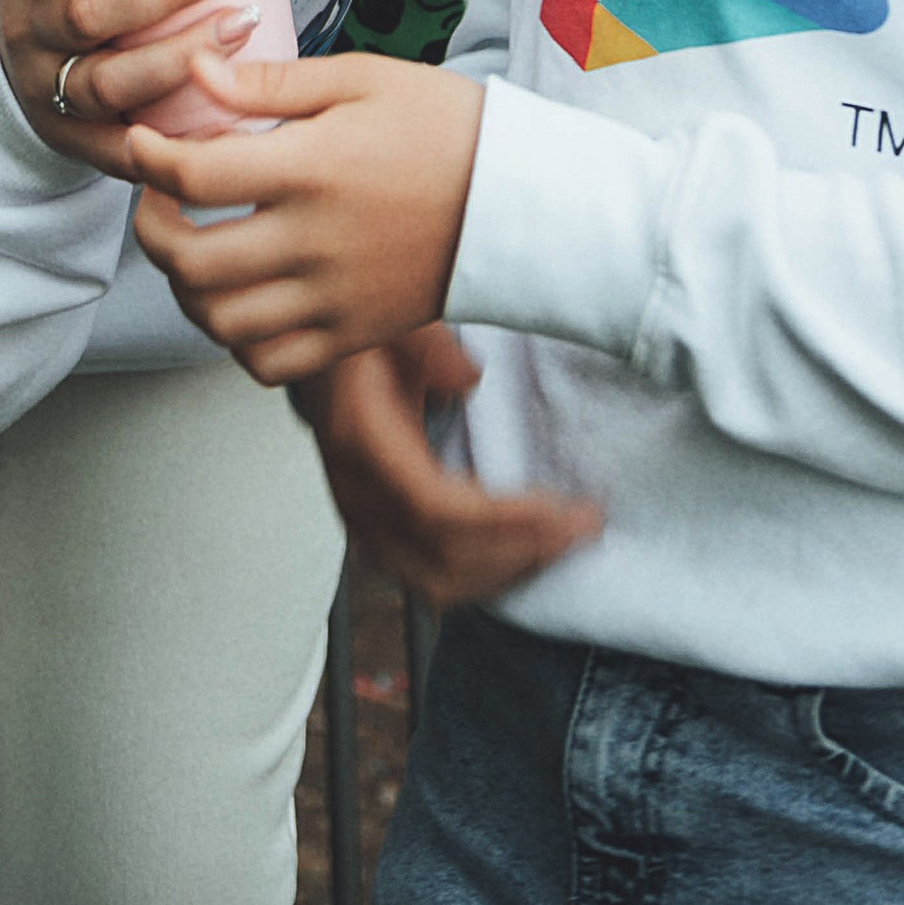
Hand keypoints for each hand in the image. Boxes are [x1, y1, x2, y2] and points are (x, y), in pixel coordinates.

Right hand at [0, 0, 254, 177]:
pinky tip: (227, 110)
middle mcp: (25, 30)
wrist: (20, 68)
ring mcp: (46, 91)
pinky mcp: (75, 142)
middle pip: (88, 13)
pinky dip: (176, 136)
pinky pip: (125, 150)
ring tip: (245, 22)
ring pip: (111, 82)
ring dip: (181, 54)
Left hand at [127, 50, 481, 380]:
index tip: (141, 142)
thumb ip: (271, 81)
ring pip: (219, 322)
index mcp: (312, 169)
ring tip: (191, 250)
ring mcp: (333, 299)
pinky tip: (240, 299)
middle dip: (151, 230)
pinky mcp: (352, 335)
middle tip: (156, 201)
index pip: (194, 177)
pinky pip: (268, 363)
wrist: (523, 200)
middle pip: (191, 262)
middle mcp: (314, 242)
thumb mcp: (362, 78)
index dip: (147, 159)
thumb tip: (196, 69)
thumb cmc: (445, 125)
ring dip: (186, 289)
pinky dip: (235, 340)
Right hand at [297, 329, 601, 608]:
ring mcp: (363, 522)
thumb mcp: (390, 321)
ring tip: (565, 543)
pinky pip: (432, 578)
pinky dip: (485, 576)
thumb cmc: (360, 340)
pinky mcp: (378, 534)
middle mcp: (357, 496)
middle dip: (521, 554)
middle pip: (441, 561)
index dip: (504, 522)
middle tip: (585, 528)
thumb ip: (426, 346)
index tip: (565, 509)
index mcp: (359, 444)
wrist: (318, 362)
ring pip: (436, 583)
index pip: (434, 510)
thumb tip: (469, 380)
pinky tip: (527, 553)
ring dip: (508, 572)